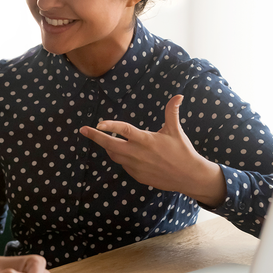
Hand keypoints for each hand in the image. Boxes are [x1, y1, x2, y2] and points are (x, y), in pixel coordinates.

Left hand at [80, 95, 225, 206]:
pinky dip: (120, 157)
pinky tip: (124, 152)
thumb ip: (171, 112)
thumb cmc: (182, 151)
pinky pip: (123, 164)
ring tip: (103, 138)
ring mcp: (136, 167)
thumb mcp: (176, 131)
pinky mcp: (137, 176)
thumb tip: (178, 96)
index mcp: (146, 140)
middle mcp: (138, 154)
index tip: (98, 123)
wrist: (188, 177)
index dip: (110, 125)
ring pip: (114, 155)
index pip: (124, 130)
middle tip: (83, 130)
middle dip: (95, 137)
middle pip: (110, 145)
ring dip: (108, 146)